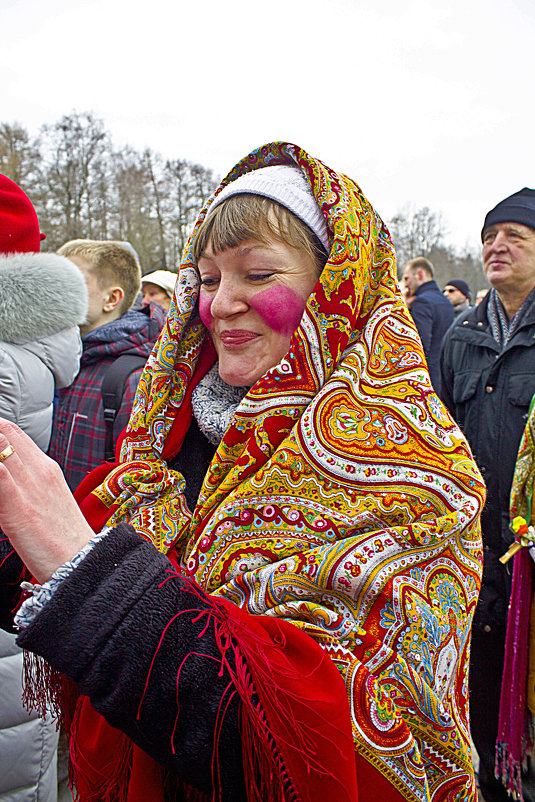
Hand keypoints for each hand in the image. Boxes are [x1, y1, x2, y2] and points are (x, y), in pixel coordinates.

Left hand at [0, 419, 94, 582]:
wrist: (81, 562)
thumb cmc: (63, 538)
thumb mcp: (50, 501)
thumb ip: (27, 484)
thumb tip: (7, 477)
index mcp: (47, 468)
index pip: (14, 431)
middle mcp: (39, 471)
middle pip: (3, 433)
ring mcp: (29, 486)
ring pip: (0, 446)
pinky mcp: (17, 507)